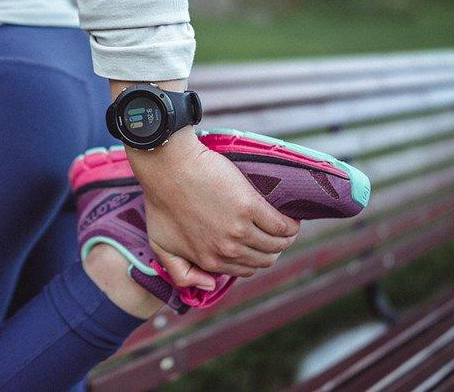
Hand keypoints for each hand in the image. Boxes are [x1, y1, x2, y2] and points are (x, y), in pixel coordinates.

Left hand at [110, 80, 300, 289]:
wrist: (168, 168)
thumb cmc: (162, 201)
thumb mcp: (161, 245)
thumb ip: (181, 273)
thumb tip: (209, 285)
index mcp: (209, 261)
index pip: (245, 270)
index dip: (254, 258)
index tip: (258, 245)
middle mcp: (226, 250)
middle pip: (265, 259)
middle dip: (273, 250)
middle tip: (274, 234)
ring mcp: (239, 230)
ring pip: (276, 244)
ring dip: (286, 237)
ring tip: (287, 226)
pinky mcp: (249, 207)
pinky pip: (281, 225)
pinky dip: (291, 224)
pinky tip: (292, 218)